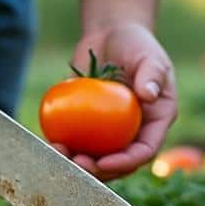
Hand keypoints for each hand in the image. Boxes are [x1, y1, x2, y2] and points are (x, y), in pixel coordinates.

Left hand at [55, 23, 176, 180]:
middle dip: (98, 170)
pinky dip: (64, 145)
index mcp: (155, 122)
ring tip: (59, 153)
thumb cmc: (137, 44)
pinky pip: (77, 140)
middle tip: (77, 163)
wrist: (111, 35)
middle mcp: (134, 132)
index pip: (144, 151)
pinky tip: (49, 142)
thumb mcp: (150, 56)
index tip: (103, 162)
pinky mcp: (89, 124)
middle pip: (118, 163)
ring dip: (77, 163)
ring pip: (96, 157)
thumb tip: (148, 96)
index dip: (125, 162)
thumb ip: (151, 74)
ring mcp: (111, 131)